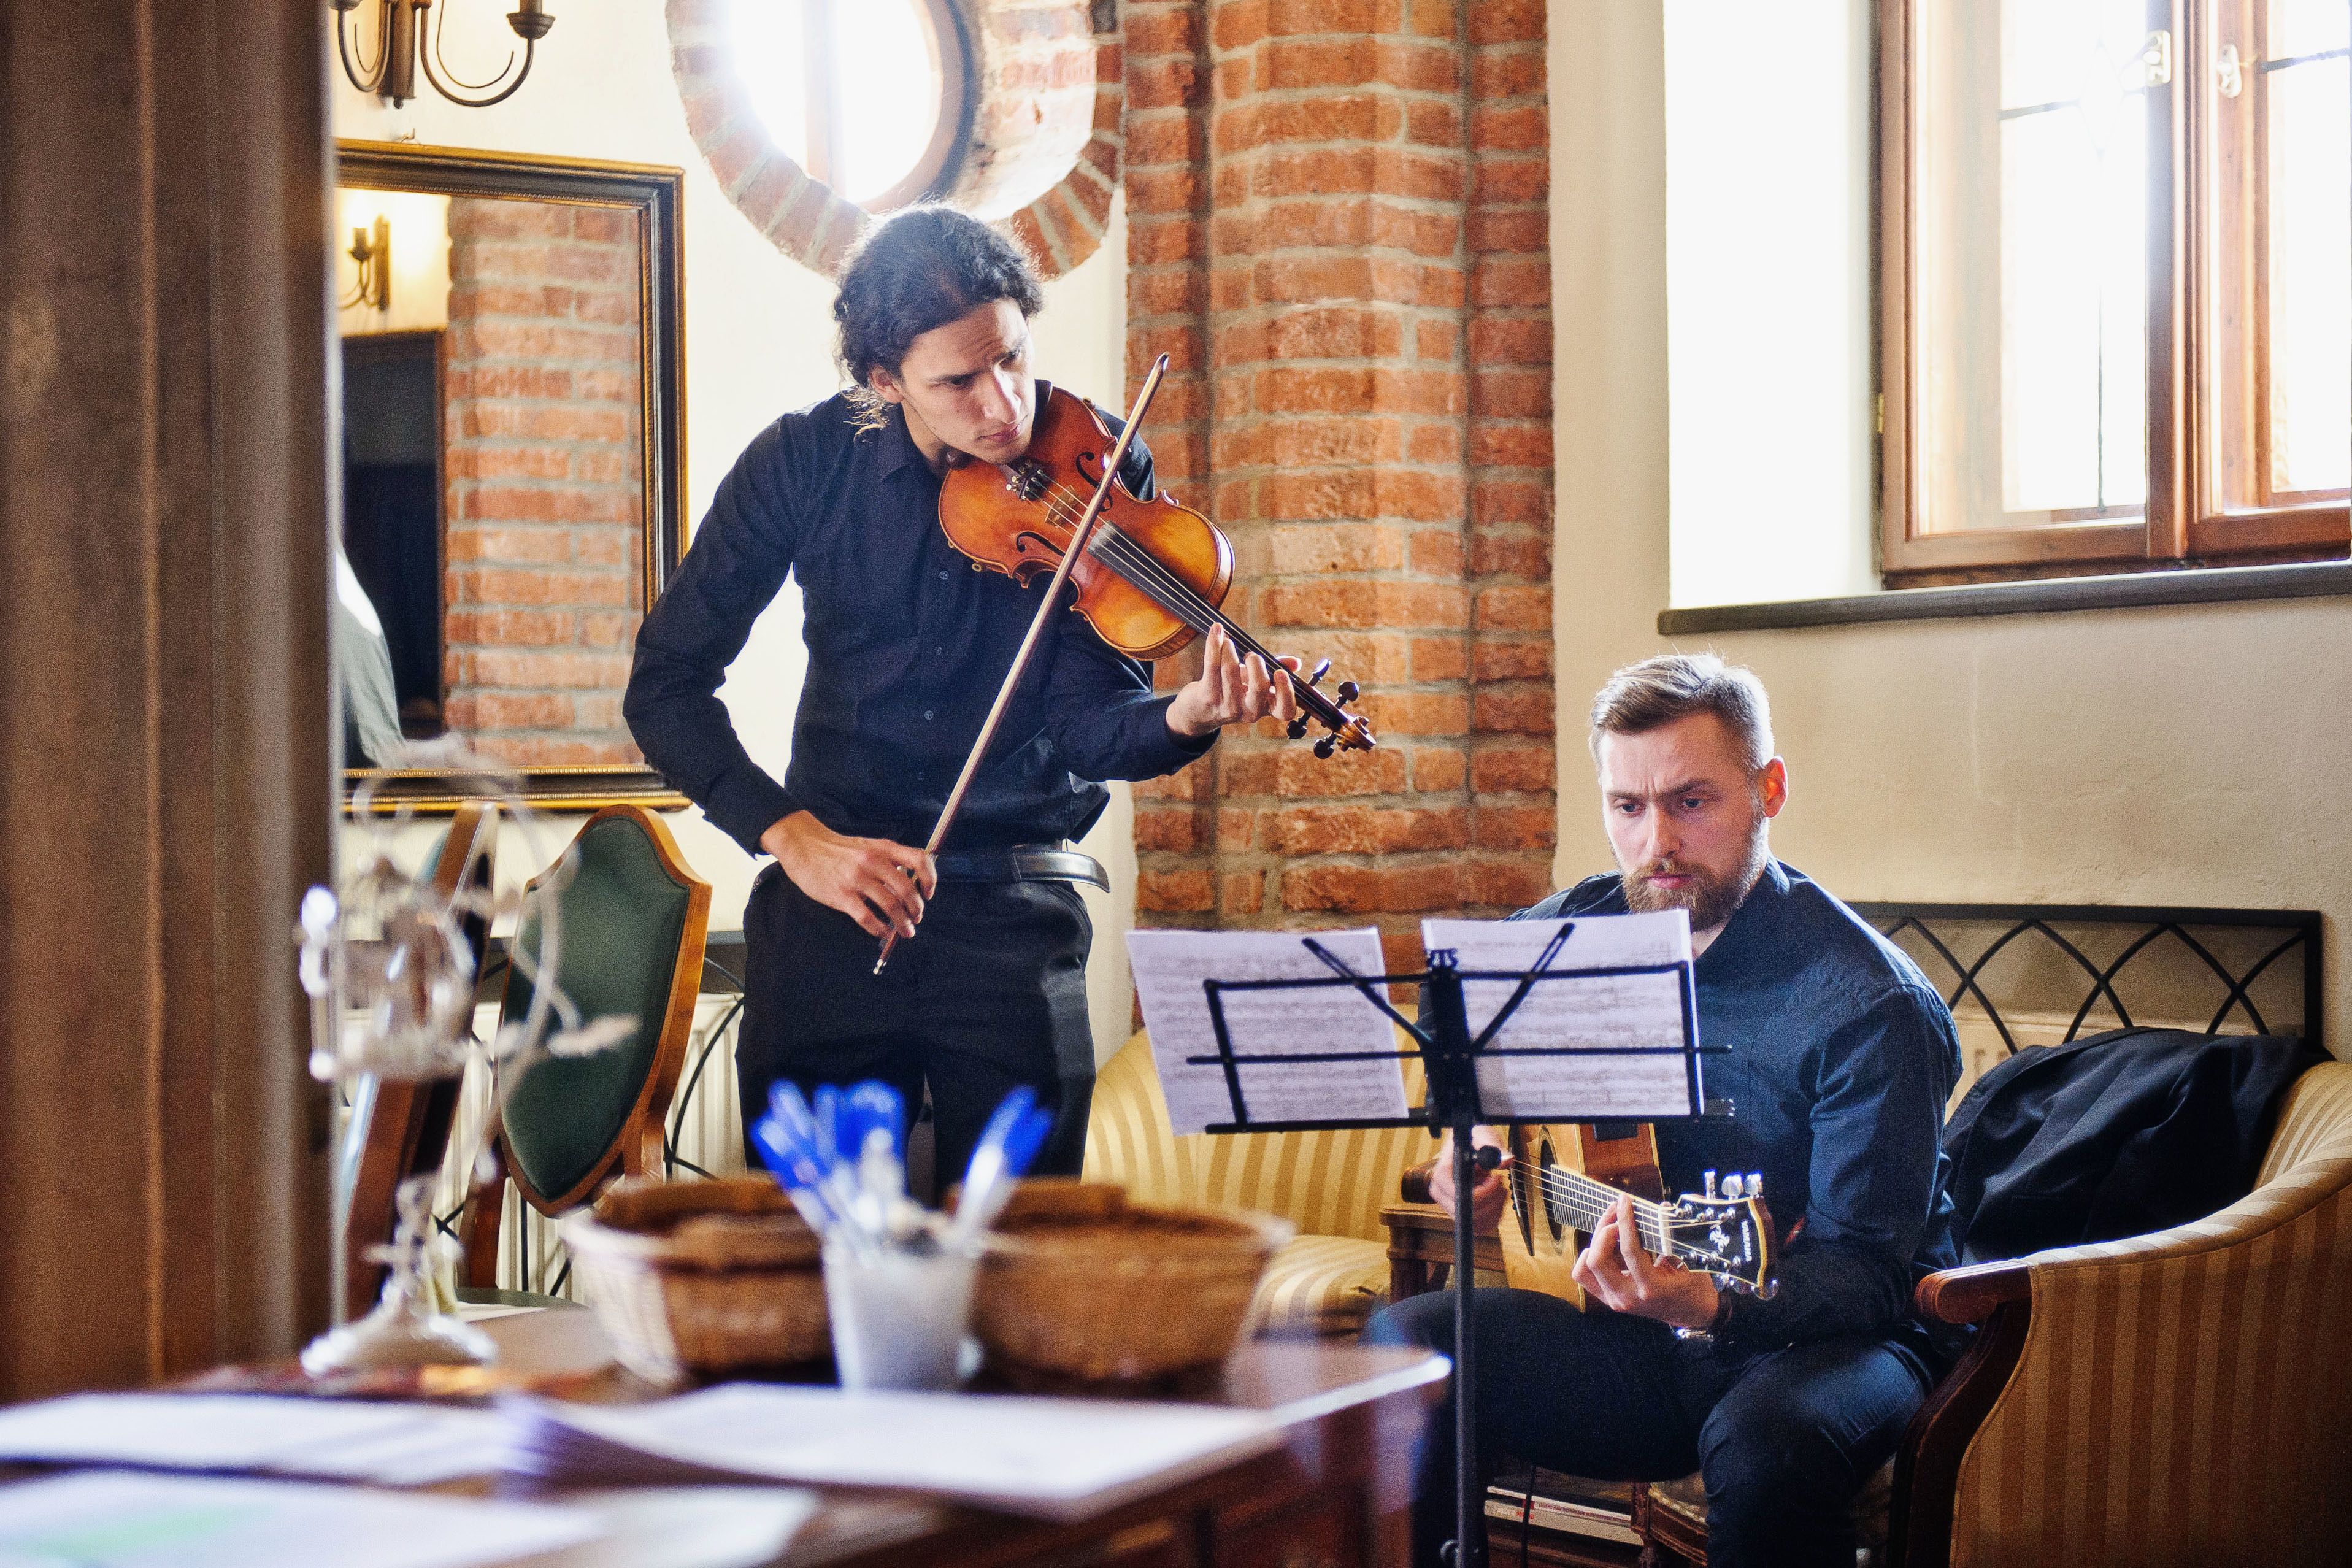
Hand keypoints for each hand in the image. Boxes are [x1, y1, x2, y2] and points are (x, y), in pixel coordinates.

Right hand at [760, 811, 936, 939]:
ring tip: (906, 931)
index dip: (929, 879)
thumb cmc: (839, 850)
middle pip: (907, 889)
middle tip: (916, 918)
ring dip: (902, 923)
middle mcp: (872, 861)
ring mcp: (856, 878)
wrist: (804, 847)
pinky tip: (882, 932)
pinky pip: (866, 918)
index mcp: (883, 848)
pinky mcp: (841, 895)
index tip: (928, 894)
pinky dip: (879, 929)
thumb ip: (889, 862)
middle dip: (916, 908)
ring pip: (890, 906)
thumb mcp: (868, 847)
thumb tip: (910, 887)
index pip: (919, 860)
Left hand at [1165, 623, 1301, 738]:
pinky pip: (1211, 664)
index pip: (1285, 710)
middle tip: (1250, 655)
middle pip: (1259, 686)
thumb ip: (1275, 671)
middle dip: (1256, 662)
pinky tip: (1216, 631)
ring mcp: (1227, 705)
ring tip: (1227, 643)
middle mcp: (1249, 711)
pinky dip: (1214, 642)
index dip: (1286, 692)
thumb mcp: (1255, 684)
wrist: (1198, 712)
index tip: (1280, 672)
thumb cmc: (1232, 692)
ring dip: (1229, 648)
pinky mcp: (1207, 696)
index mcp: (1265, 708)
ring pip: (1230, 669)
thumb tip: (1295, 662)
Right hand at [1428, 1129, 1510, 1235]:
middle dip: (1492, 1200)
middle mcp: (1441, 1194)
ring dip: (1495, 1208)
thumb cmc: (1473, 1142)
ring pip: (1476, 1224)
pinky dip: (1495, 1216)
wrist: (1470, 1148)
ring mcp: (1450, 1207)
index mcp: (1441, 1176)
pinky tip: (1497, 1199)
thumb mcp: (1483, 1137)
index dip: (1484, 1192)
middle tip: (1499, 1181)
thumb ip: (1493, 1146)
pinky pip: (1481, 1227)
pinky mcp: (1461, 1215)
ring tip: (1498, 1188)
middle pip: (1470, 1214)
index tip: (1495, 1177)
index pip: (1460, 1197)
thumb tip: (1505, 1160)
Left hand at [1571, 1195, 1721, 1330]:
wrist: (1691, 1312)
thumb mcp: (1686, 1260)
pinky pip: (1585, 1275)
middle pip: (1597, 1259)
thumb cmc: (1691, 1284)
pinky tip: (1604, 1246)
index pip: (1629, 1250)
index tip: (1625, 1201)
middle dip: (1604, 1230)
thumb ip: (1669, 1234)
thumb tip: (1660, 1207)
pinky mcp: (1609, 1298)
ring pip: (1585, 1267)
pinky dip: (1589, 1257)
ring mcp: (1615, 1300)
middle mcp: (1628, 1297)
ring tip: (1610, 1227)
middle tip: (1617, 1213)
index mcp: (1650, 1288)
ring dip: (1595, 1242)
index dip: (1625, 1221)